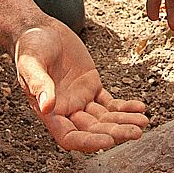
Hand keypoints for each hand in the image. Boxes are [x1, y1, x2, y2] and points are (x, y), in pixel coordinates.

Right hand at [11, 21, 149, 151]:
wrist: (38, 30)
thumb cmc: (29, 47)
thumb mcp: (31, 63)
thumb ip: (39, 84)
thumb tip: (47, 107)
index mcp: (49, 112)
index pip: (69, 137)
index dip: (88, 142)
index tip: (108, 141)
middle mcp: (66, 110)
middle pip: (93, 130)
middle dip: (115, 132)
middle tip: (136, 131)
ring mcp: (81, 99)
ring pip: (105, 118)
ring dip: (124, 121)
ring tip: (144, 120)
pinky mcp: (91, 86)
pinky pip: (110, 102)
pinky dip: (125, 106)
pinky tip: (140, 106)